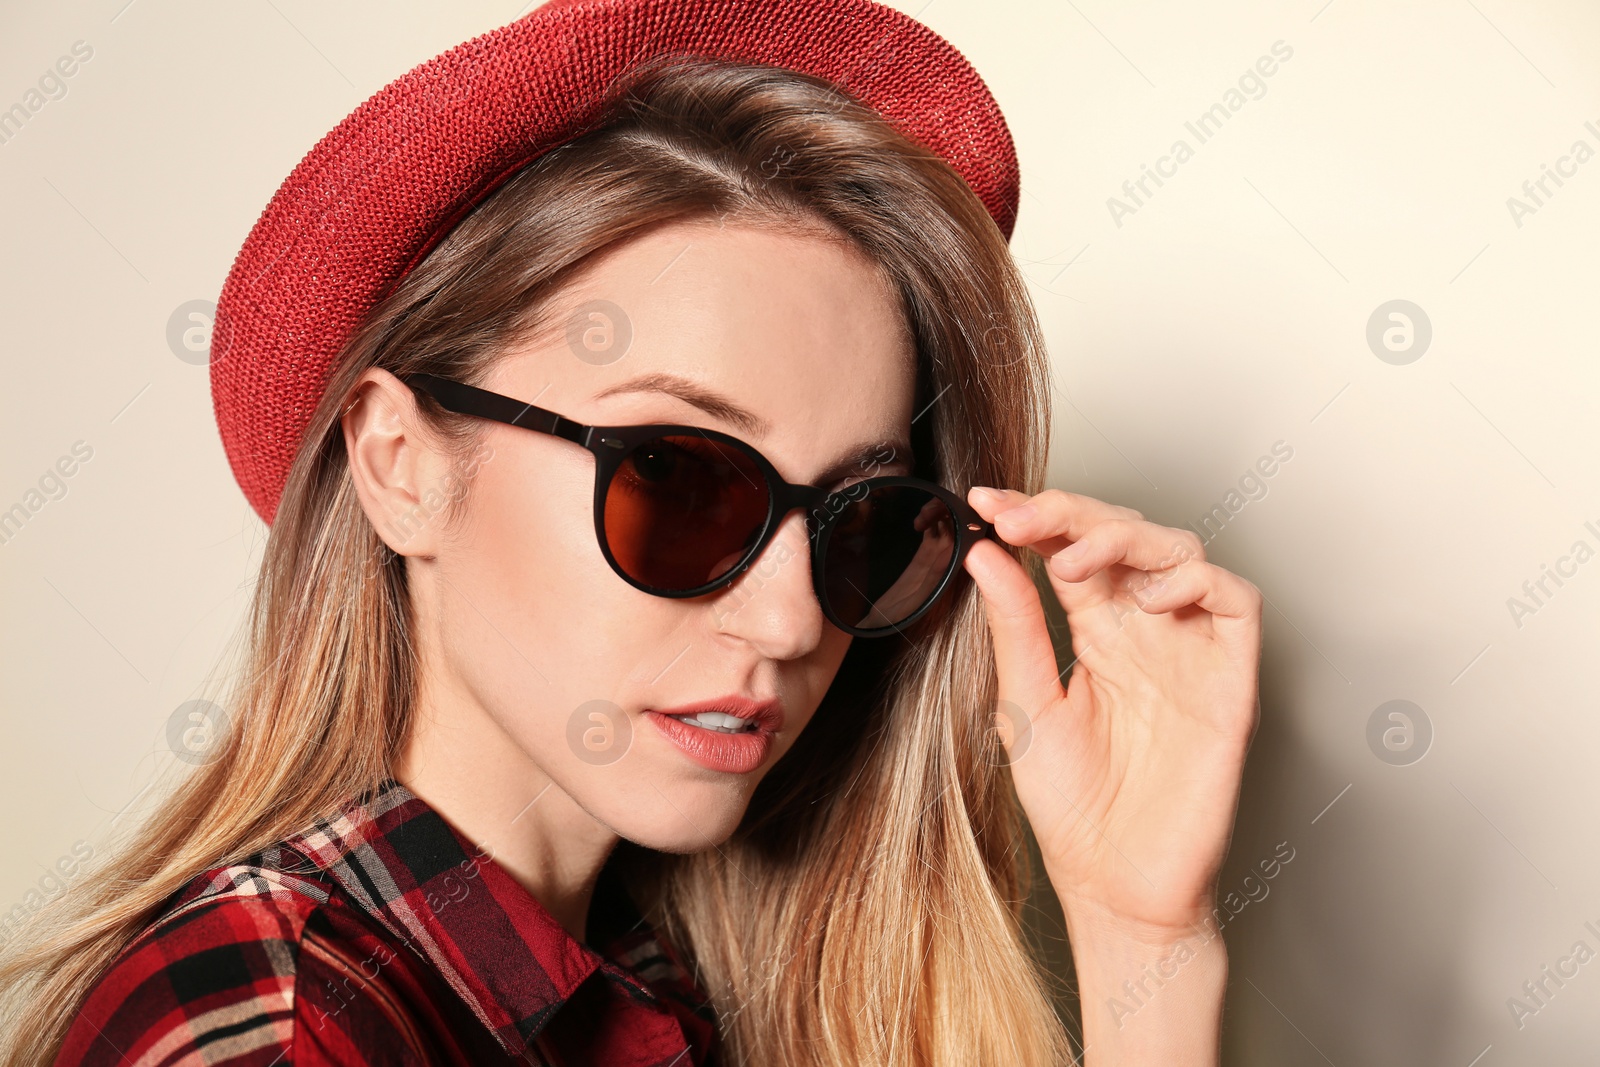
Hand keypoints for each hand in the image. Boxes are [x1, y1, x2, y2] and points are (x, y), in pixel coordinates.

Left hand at [961, 487, 1261, 939]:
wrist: (1115, 885)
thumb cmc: (1075, 805)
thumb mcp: (1025, 706)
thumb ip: (1014, 630)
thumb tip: (984, 556)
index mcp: (1094, 631)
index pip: (1070, 547)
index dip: (1034, 515)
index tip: (984, 504)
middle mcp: (1144, 629)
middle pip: (1124, 533)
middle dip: (1070, 511)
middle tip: (1016, 518)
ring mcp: (1188, 649)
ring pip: (1179, 550)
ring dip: (1126, 535)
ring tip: (1072, 557)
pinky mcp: (1229, 679)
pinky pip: (1235, 602)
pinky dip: (1197, 579)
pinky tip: (1148, 593)